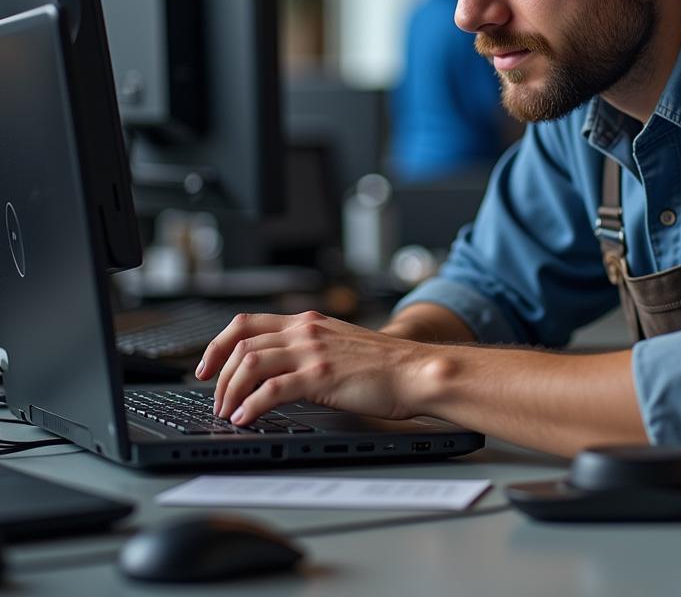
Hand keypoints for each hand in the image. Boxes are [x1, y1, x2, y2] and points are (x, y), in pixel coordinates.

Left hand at [194, 310, 428, 425]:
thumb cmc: (382, 365)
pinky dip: (252, 405)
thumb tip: (276, 371)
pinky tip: (246, 417)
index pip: (247, 322)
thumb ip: (309, 349)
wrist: (414, 370)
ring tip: (228, 412)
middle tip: (214, 398)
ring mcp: (313, 352)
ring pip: (251, 363)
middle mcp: (306, 331)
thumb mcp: (338, 344)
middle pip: (242, 343)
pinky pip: (273, 389)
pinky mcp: (321, 376)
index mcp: (308, 322)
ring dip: (231, 390)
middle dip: (218, 374)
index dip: (218, 344)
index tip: (206, 366)